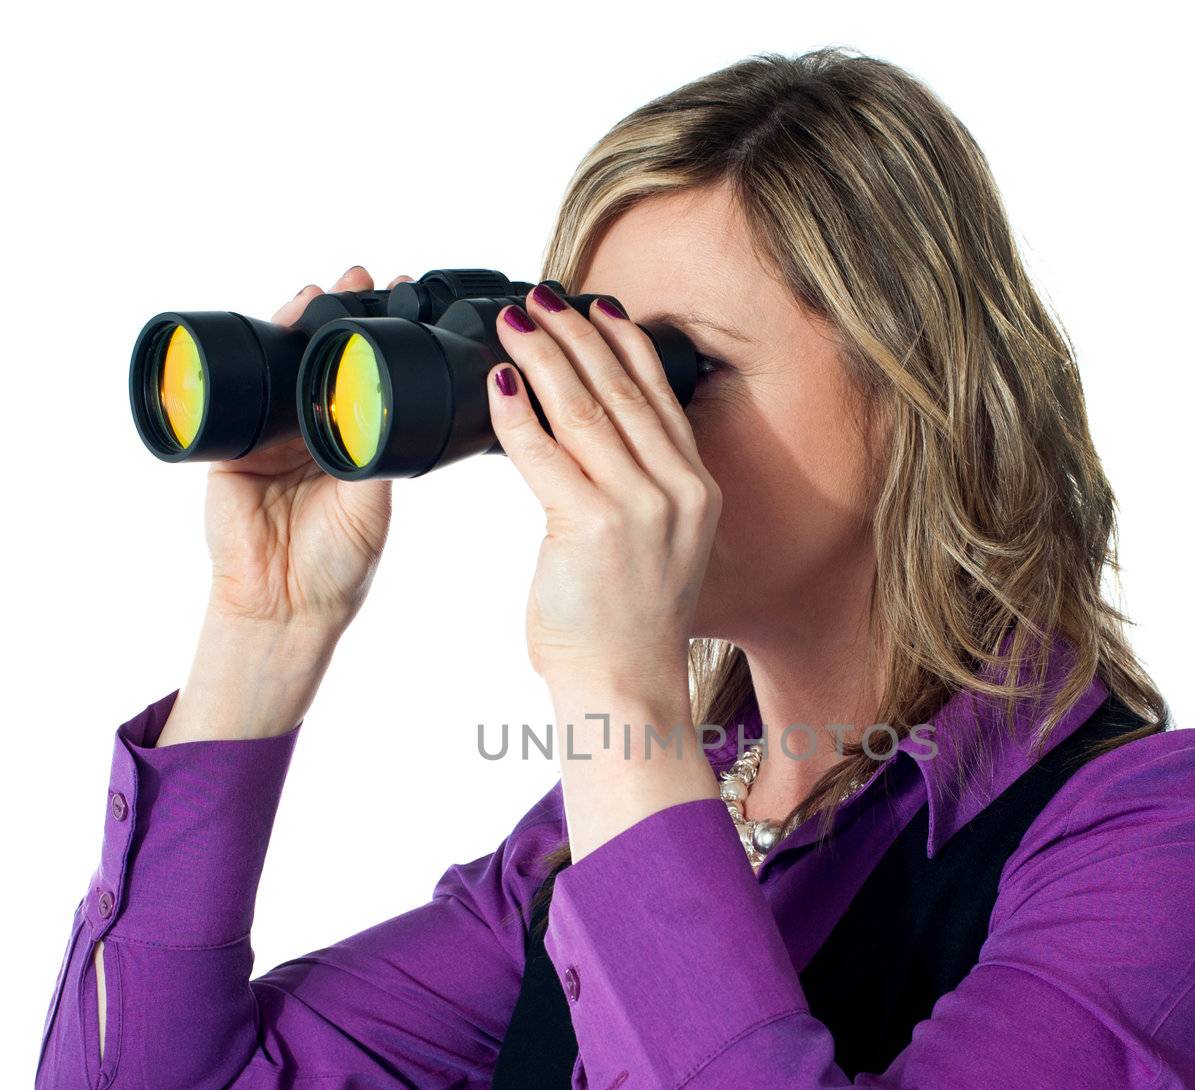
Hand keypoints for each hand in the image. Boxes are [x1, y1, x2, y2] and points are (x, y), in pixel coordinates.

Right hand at [202, 265, 412, 633]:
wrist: (284, 603)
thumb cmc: (338, 564)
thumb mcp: (370, 502)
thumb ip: (375, 450)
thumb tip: (385, 402)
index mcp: (352, 443)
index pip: (366, 376)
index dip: (381, 339)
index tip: (402, 298)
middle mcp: (311, 431)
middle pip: (320, 358)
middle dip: (339, 314)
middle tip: (363, 276)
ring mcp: (269, 434)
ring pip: (280, 365)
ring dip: (295, 323)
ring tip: (318, 290)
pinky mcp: (231, 444)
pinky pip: (236, 394)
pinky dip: (249, 359)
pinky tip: (267, 329)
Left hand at [486, 285, 721, 700]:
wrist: (624, 688)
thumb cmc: (627, 628)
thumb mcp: (654, 548)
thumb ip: (637, 491)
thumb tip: (582, 439)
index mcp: (698, 491)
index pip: (659, 396)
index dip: (623, 342)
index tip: (594, 305)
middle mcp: (679, 491)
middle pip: (621, 389)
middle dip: (576, 333)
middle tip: (539, 297)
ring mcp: (641, 506)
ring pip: (582, 407)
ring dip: (541, 356)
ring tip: (510, 322)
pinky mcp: (594, 524)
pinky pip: (544, 451)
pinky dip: (516, 412)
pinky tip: (496, 383)